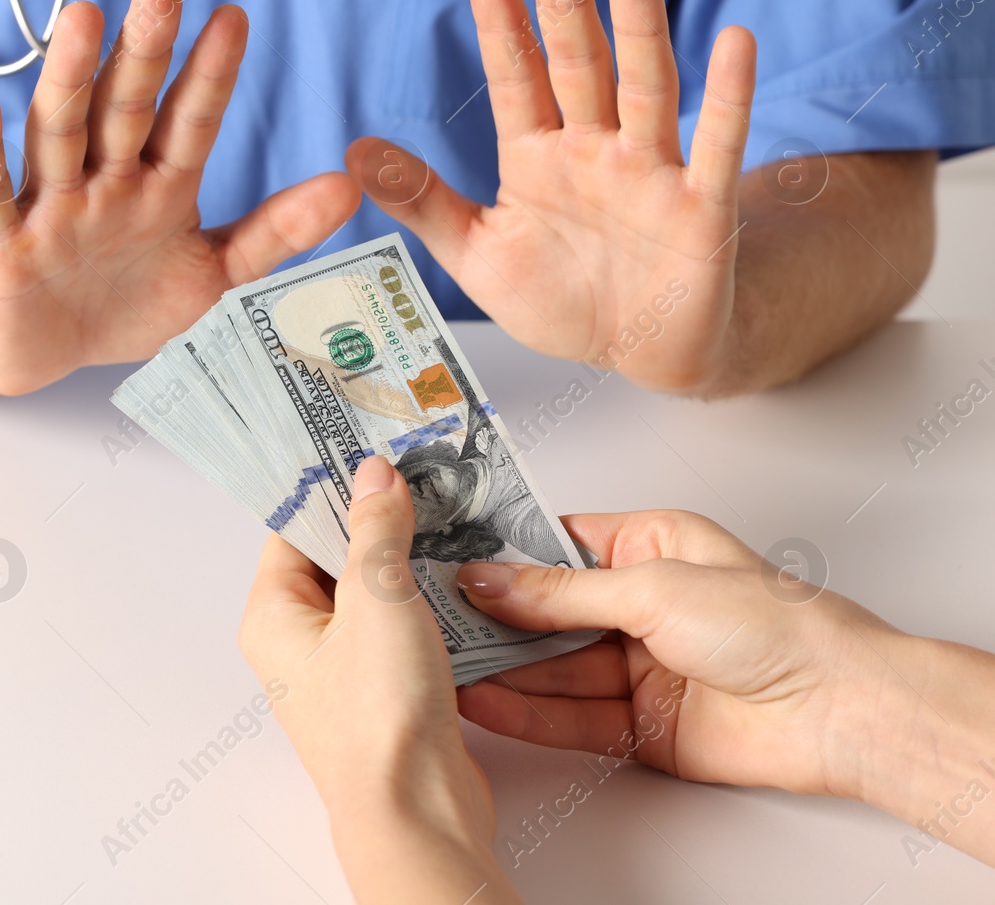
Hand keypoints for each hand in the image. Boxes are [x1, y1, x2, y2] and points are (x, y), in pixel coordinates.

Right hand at [0, 0, 358, 394]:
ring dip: (70, 79)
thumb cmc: (129, 303)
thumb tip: (349, 186)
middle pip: (124, 110)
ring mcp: (51, 207)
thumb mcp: (214, 275)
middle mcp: (105, 182)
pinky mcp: (1, 245)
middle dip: (143, 55)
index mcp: (160, 186)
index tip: (234, 19)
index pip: (190, 122)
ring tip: (81, 19)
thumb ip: (275, 232)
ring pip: (60, 134)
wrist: (46, 354)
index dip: (210, 76)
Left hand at [240, 457, 521, 904]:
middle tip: (416, 473)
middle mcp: (297, 642)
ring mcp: (339, 670)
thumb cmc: (379, 717)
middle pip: (331, 557)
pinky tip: (459, 579)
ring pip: (370, 593)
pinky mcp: (382, 691)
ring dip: (405, 560)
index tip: (365, 448)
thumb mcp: (377, 598)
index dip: (328, 486)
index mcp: (272, 615)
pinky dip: (423, 602)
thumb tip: (372, 477)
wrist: (417, 808)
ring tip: (445, 514)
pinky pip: (397, 628)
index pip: (292, 528)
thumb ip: (374, 530)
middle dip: (373, 519)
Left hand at [347, 0, 756, 394]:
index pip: (518, 81)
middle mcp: (594, 151)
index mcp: (537, 158)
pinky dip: (729, 97)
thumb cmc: (559, 297)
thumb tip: (353, 153)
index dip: (504, 31)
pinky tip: (735, 41)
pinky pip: (717, 146)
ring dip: (640, 30)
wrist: (636, 352)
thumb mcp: (478, 252)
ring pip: (645, 89)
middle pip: (580, 66)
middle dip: (566, 8)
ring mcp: (650, 172)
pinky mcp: (700, 208)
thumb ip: (422, 202)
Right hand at [454, 511, 909, 801]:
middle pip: (545, 610)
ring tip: (442, 665)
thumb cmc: (777, 625)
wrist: (837, 709)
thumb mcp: (652, 587)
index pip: (554, 544)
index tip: (445, 556)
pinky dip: (526, 713)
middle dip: (491, 617)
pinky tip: (485, 704)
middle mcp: (640, 603)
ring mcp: (637, 665)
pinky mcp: (639, 724)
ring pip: (550, 667)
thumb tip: (491, 581)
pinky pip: (569, 716)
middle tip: (429, 617)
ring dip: (501, 668)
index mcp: (649, 544)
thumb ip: (561, 592)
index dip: (500, 552)